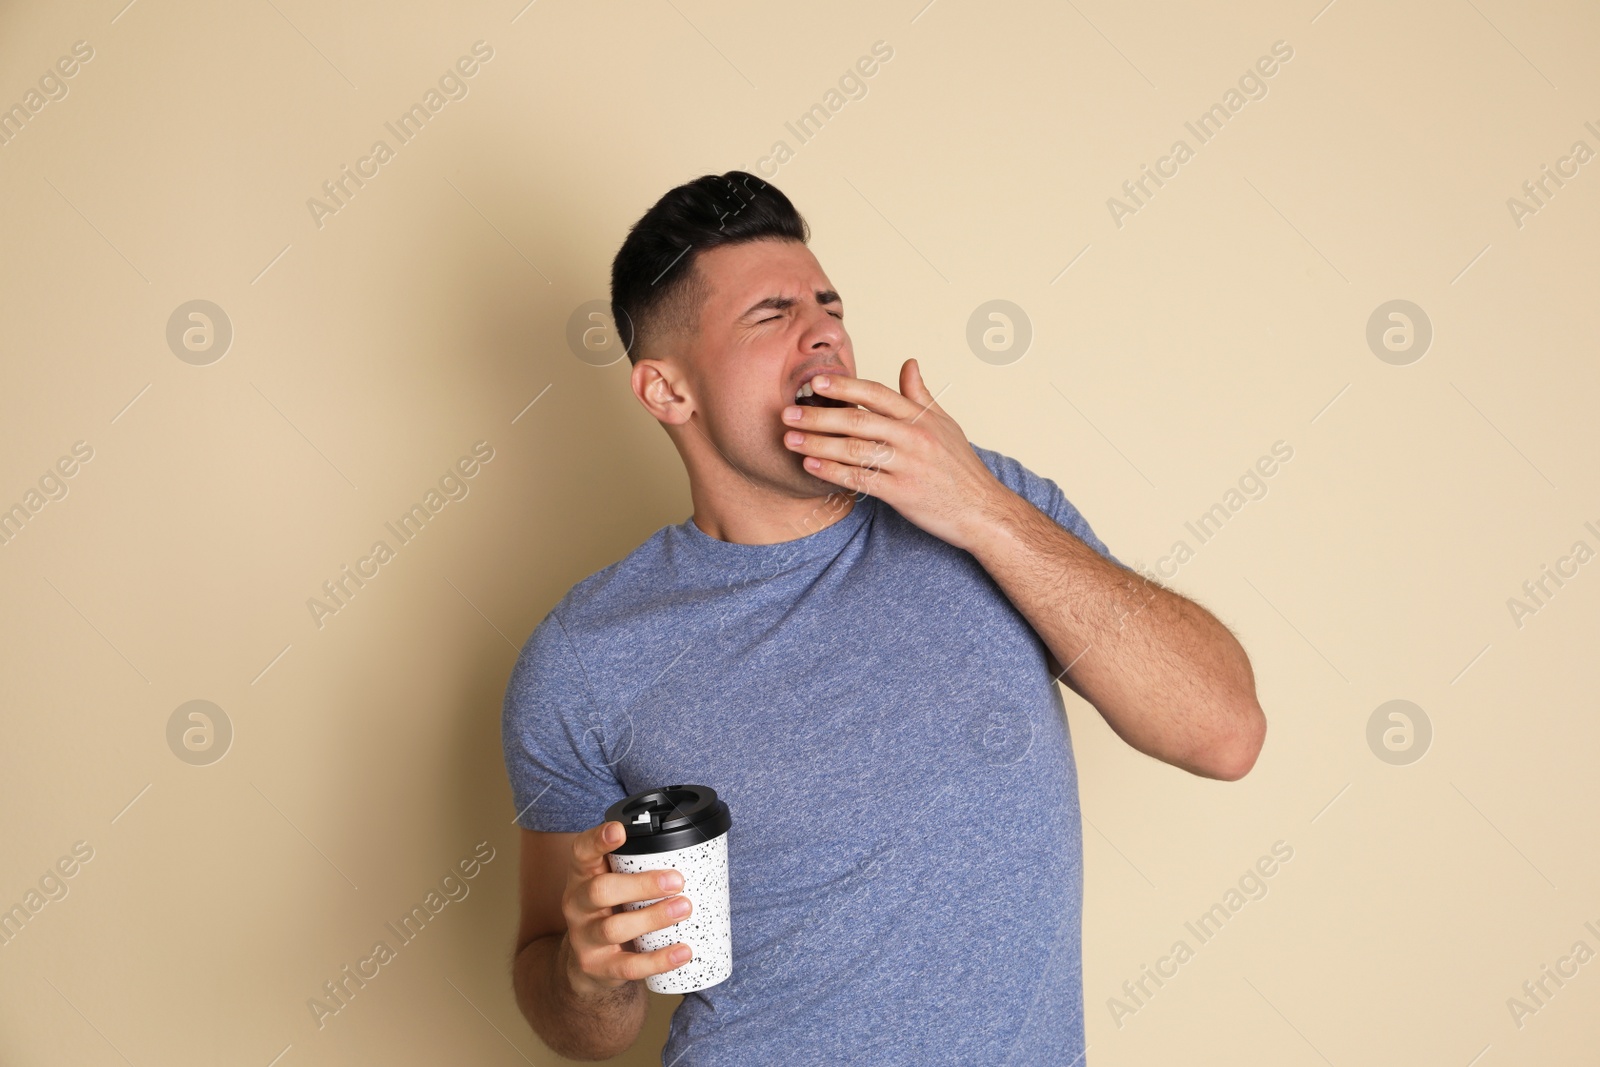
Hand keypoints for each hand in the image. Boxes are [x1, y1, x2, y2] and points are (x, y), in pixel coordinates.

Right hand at [560, 820, 693, 994]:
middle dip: (641, 885)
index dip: (597, 839)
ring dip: (653, 918)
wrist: (586, 963)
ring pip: (614, 928)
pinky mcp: (598, 967)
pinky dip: (658, 960)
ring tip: (684, 908)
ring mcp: (584, 937)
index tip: (620, 830)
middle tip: (677, 880)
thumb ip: (635, 866)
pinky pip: (629, 965)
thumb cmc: (609, 910)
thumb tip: (693, 850)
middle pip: (600, 891)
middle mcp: (577, 904)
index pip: (581, 852)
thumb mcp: (611, 883)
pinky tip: (683, 951)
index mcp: (582, 876)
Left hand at [781, 358, 1013, 552]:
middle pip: (858, 421)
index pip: (877, 394)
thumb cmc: (961, 467)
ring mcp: (908, 466)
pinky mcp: (902, 494)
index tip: (816, 382)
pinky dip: (833, 473)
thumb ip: (920, 395)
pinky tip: (811, 467)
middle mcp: (913, 438)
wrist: (982, 510)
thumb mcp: (945, 424)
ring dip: (818, 444)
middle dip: (818, 416)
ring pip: (855, 450)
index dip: (844, 387)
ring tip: (790, 440)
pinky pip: (861, 480)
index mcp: (921, 418)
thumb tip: (909, 363)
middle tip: (788, 412)